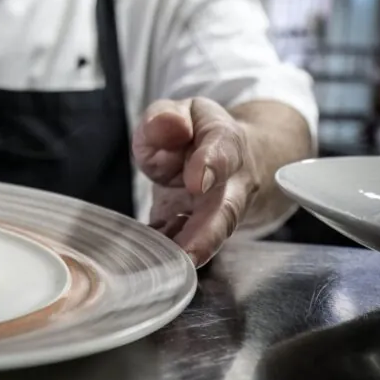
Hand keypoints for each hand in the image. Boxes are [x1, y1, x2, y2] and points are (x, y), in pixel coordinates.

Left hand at [132, 97, 260, 267]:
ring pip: (209, 237)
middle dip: (208, 234)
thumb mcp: (180, 111)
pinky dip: (168, 256)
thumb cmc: (196, 131)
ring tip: (164, 268)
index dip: (211, 165)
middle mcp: (230, 182)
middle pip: (225, 211)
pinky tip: (150, 263)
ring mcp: (216, 211)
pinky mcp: (197, 231)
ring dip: (187, 254)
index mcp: (226, 141)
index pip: (223, 150)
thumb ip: (167, 117)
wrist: (220, 155)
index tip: (197, 180)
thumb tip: (166, 126)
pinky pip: (185, 246)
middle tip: (188, 253)